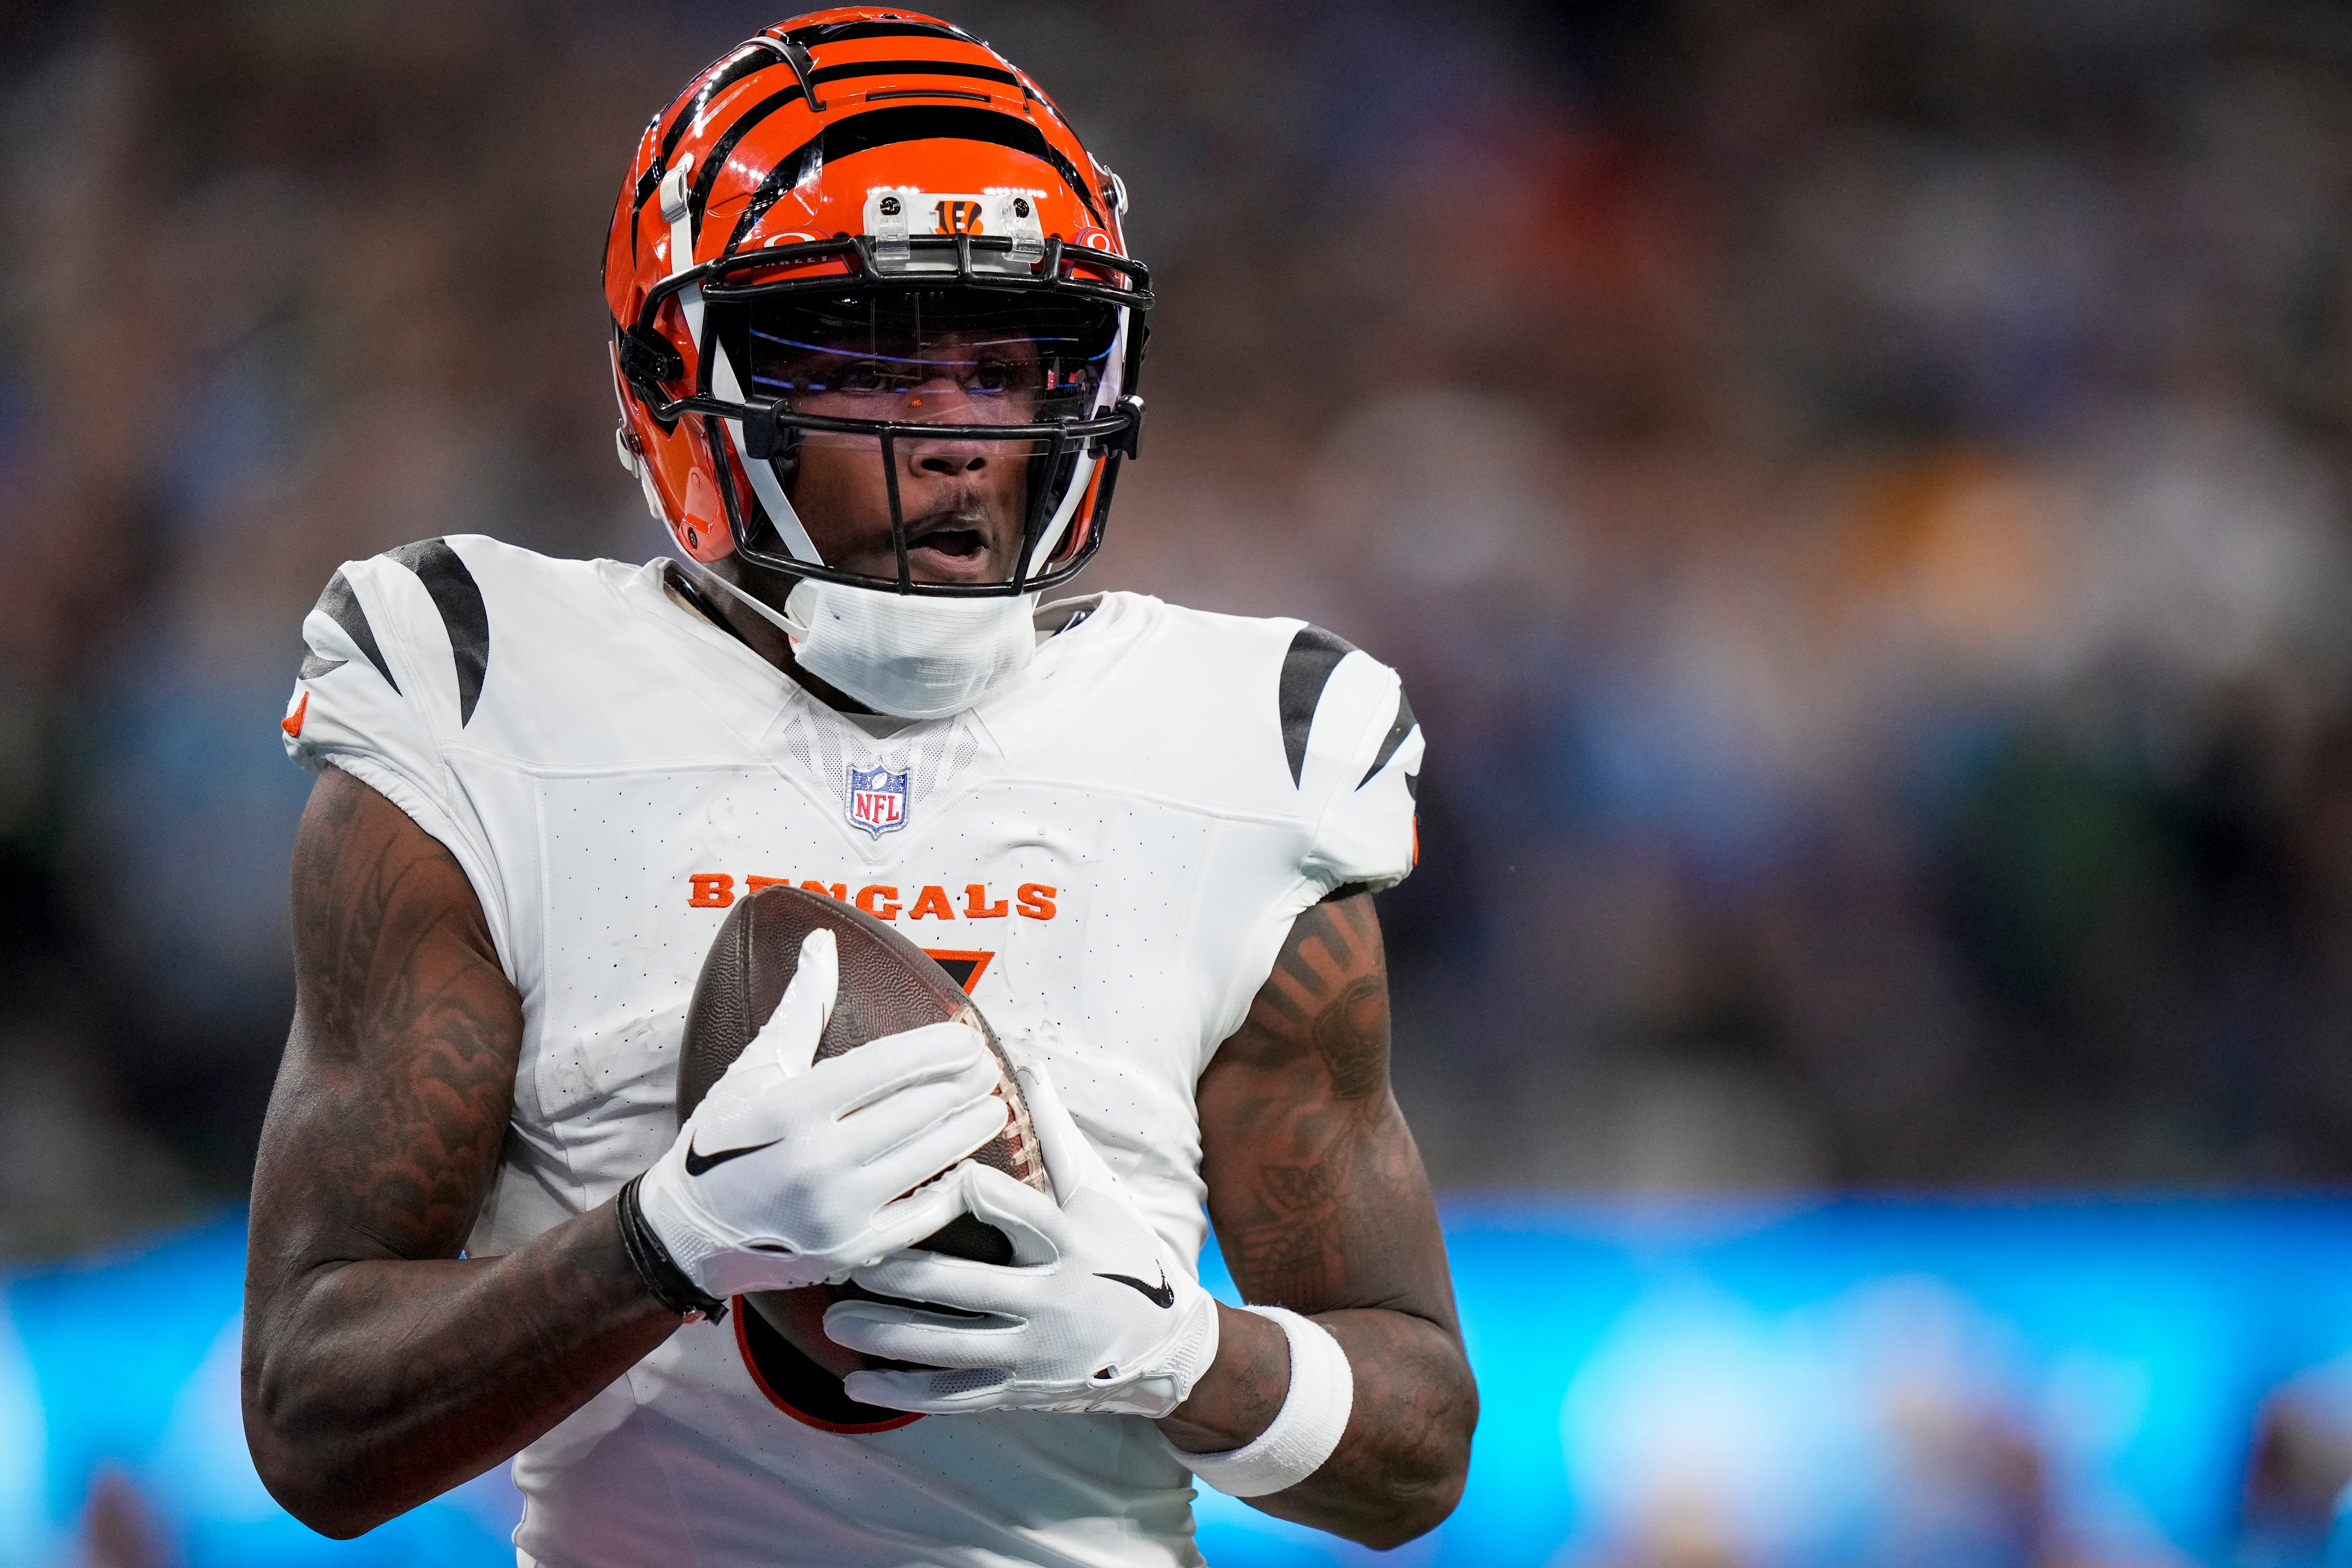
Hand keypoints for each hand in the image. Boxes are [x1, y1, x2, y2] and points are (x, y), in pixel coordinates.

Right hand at [636, 928, 1009, 1296]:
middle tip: (989, 1068)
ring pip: (928, 1160)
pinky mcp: (850, 1253)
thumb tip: (823, 942)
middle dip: (964, 1085)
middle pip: (916, 1110)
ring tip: (993, 1106)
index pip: (886, 1066)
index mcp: (791, 1108)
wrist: (689, 1231)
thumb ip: (802, 1006)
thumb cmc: (724, 1138)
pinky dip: (952, 1188)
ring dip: (970, 1129)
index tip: (968, 1039)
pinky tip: (971, 1164)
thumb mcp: (756, 1068)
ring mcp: (836, 1213)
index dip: (938, 1049)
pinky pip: (921, 1216)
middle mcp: (816, 1161)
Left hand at [823, 1058, 1219, 1416]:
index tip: (940, 1179)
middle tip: (851, 1262)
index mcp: (1072, 1245)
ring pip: (950, 1347)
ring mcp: (1035, 1353)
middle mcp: (1053, 1301)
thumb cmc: (1126, 1255)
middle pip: (968, 1288)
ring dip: (888, 1336)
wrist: (1165, 1349)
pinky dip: (904, 1393)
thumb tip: (1027, 1064)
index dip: (981, 1195)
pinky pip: (955, 1395)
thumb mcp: (1099, 1194)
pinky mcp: (1021, 1389)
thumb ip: (1057, 1135)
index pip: (1022, 1213)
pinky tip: (858, 1381)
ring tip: (835, 1319)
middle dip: (903, 1278)